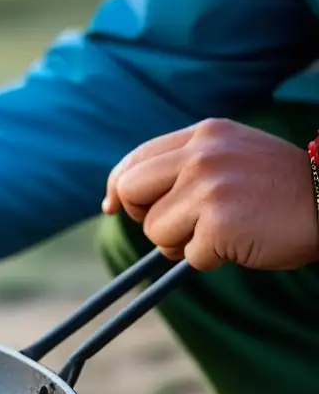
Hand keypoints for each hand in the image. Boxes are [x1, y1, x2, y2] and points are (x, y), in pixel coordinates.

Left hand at [102, 118, 318, 269]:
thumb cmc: (282, 188)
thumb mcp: (232, 156)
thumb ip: (184, 166)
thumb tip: (118, 198)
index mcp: (204, 135)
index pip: (135, 161)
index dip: (117, 188)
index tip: (110, 207)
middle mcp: (201, 155)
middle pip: (130, 193)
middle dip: (146, 217)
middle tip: (180, 225)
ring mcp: (209, 188)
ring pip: (155, 230)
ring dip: (183, 243)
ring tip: (225, 230)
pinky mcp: (219, 223)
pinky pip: (188, 255)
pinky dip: (212, 258)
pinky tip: (243, 241)